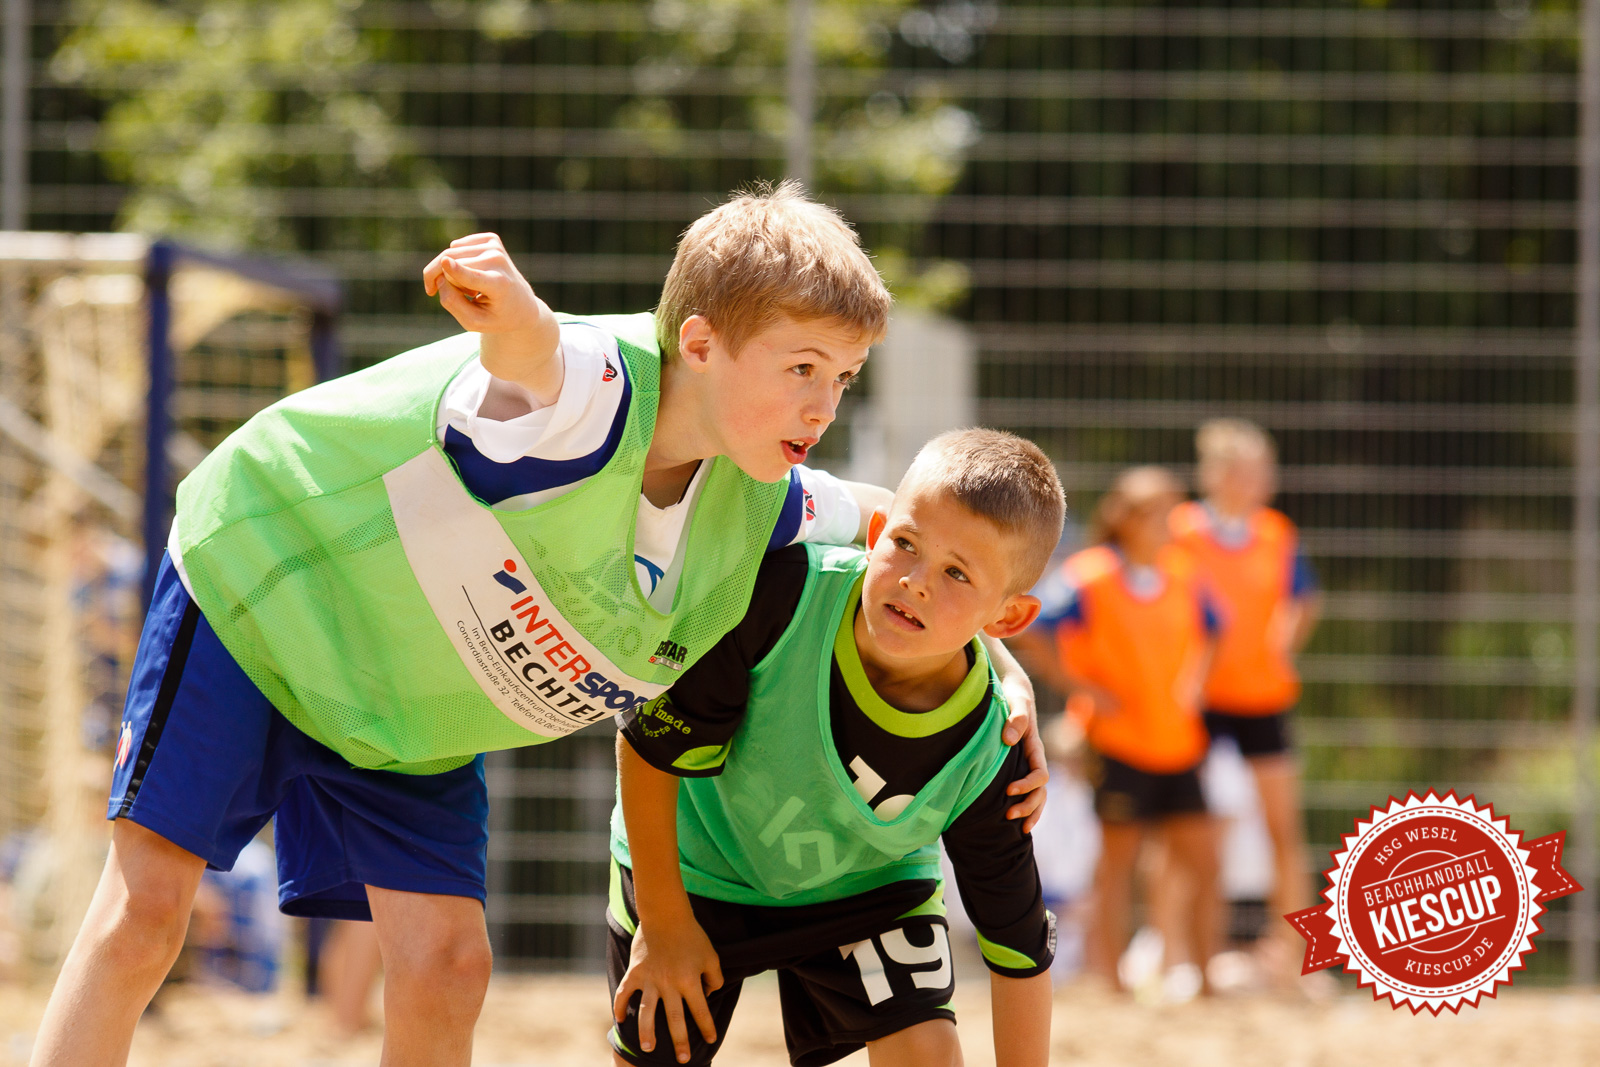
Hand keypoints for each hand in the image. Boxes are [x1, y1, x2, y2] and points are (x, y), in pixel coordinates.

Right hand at [423, 233, 561, 402]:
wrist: (525, 311)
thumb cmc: (498, 323)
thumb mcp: (473, 324)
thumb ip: (453, 301)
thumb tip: (444, 268)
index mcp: (500, 287)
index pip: (475, 277)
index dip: (457, 271)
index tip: (445, 264)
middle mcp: (500, 262)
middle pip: (450, 264)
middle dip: (442, 280)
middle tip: (454, 300)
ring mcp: (497, 247)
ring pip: (451, 254)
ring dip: (452, 273)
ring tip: (473, 291)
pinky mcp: (492, 239)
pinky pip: (459, 247)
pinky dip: (460, 261)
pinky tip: (475, 276)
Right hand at [613, 917, 724, 1064]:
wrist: (666, 914)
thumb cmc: (692, 935)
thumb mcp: (711, 955)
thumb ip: (714, 977)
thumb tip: (708, 995)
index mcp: (690, 981)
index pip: (701, 1011)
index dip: (706, 1027)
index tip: (710, 1039)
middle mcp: (670, 984)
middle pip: (675, 1019)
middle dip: (680, 1042)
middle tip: (683, 1059)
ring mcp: (650, 979)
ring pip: (647, 1013)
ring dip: (647, 1033)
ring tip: (647, 1049)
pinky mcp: (635, 972)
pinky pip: (625, 993)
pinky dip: (620, 1007)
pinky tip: (619, 1021)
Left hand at [999, 668, 1047, 831]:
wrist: (1012, 690)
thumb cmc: (1013, 694)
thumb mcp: (1016, 701)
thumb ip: (1016, 717)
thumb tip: (1010, 740)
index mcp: (1035, 749)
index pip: (1040, 775)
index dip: (1027, 785)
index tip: (1008, 789)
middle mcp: (1034, 760)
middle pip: (1041, 792)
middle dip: (1028, 806)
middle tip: (1008, 815)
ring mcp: (1027, 764)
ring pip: (1037, 795)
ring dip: (1029, 811)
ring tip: (1014, 824)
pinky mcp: (1017, 766)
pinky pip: (1027, 791)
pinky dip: (1024, 806)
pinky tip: (1013, 819)